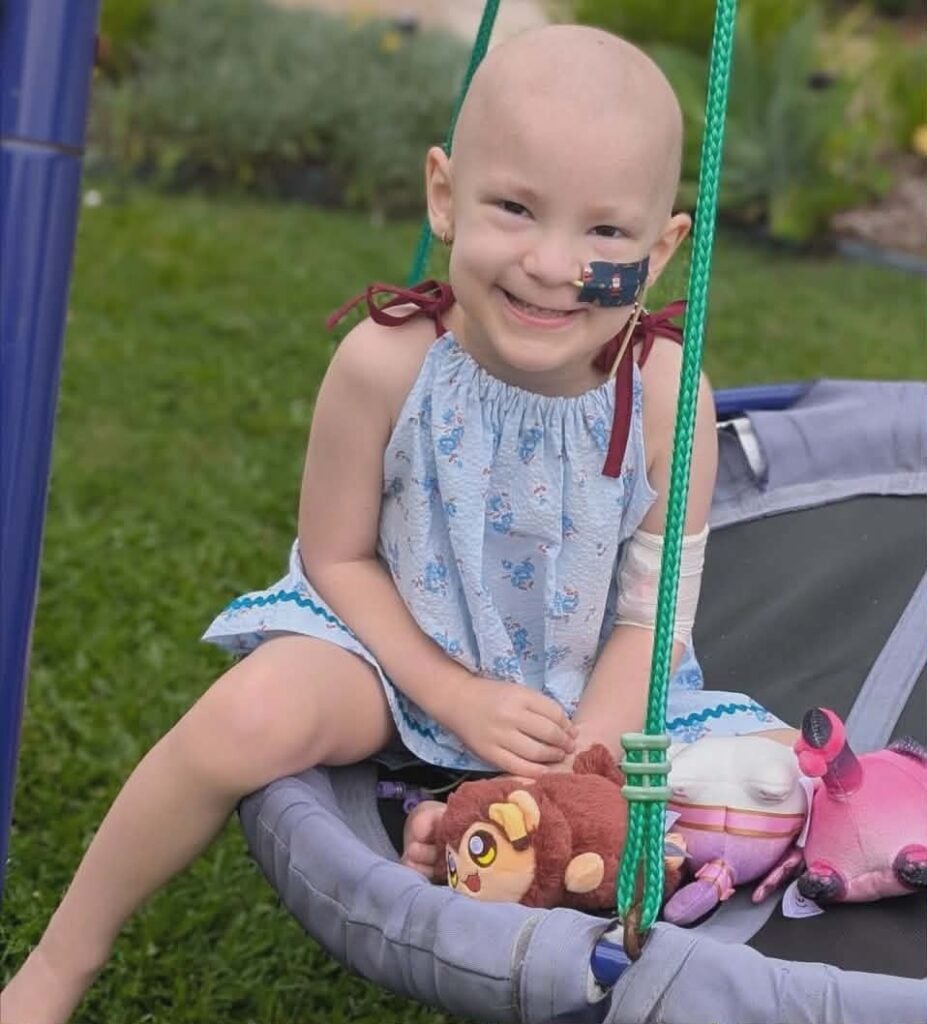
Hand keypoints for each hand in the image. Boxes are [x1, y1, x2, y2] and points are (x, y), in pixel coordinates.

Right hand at [440, 675, 577, 776]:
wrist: (457, 700)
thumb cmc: (491, 695)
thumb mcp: (517, 691)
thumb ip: (541, 706)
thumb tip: (569, 728)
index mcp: (520, 696)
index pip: (554, 713)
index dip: (567, 725)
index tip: (572, 732)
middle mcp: (510, 715)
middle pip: (548, 733)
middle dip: (564, 742)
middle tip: (570, 747)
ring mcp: (499, 735)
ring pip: (536, 751)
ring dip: (553, 756)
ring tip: (558, 756)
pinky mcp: (489, 752)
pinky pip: (517, 766)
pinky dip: (534, 771)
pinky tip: (543, 770)